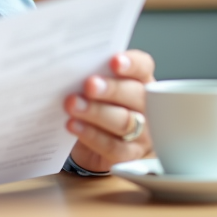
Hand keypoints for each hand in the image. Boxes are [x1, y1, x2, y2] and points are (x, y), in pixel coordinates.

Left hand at [64, 50, 155, 172]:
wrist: (96, 146)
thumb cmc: (96, 106)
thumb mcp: (95, 87)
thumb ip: (91, 74)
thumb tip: (70, 66)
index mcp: (140, 81)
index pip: (143, 67)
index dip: (131, 63)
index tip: (114, 61)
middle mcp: (146, 106)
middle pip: (135, 94)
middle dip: (111, 89)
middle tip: (89, 85)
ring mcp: (142, 133)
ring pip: (124, 121)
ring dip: (96, 112)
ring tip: (72, 104)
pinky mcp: (129, 155)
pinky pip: (113, 146)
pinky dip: (91, 135)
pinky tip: (73, 125)